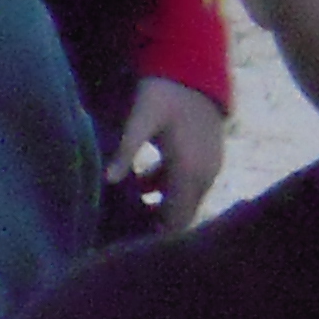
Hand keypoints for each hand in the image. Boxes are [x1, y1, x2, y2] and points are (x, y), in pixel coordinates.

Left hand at [112, 77, 226, 233]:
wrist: (194, 70)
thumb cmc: (165, 93)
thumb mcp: (141, 120)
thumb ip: (126, 150)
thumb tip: (109, 180)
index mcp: (190, 171)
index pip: (176, 220)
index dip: (155, 238)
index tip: (128, 248)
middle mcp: (205, 175)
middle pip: (181, 216)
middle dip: (154, 227)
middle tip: (121, 235)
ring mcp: (209, 168)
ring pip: (183, 201)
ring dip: (158, 207)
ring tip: (124, 211)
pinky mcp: (206, 159)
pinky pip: (185, 186)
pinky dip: (165, 190)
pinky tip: (138, 184)